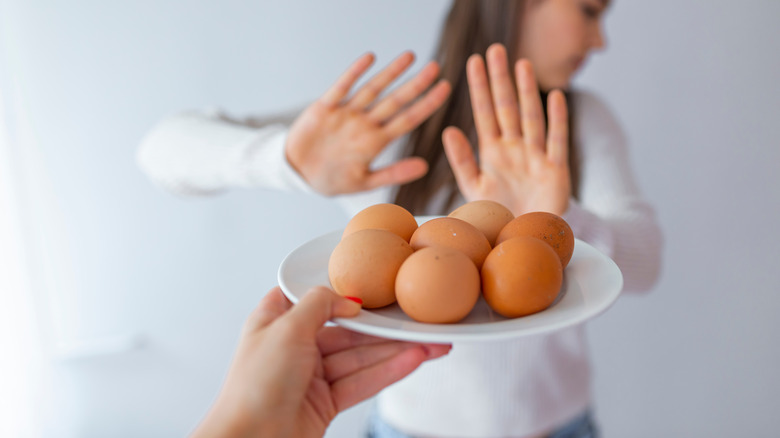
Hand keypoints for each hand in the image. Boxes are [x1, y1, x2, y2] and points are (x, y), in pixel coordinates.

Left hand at [192, 286, 450, 437]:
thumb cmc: (253, 389)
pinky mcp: (325, 403)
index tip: (377, 287)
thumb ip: (318, 304)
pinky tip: (413, 360)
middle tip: (418, 321)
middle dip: (384, 329)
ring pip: (360, 358)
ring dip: (396, 351)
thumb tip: (346, 298)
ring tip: (430, 343)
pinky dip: (388, 371)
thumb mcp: (285, 329)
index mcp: (275, 321)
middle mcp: (293, 347)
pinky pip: (362, 382)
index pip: (314, 298)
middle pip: (347, 331)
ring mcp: (310, 377)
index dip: (344, 292)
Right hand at [286, 51, 450, 195]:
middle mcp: (364, 124)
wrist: (297, 174)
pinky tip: (369, 58)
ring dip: (390, 73)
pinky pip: (341, 88)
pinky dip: (354, 73)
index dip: (427, 104)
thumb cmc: (332, 179)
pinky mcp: (324, 108)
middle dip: (416, 84)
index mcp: (376, 141)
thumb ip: (393, 173)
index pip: (408, 119)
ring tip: (410, 56)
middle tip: (436, 66)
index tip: (445, 89)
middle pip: (395, 101)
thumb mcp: (364, 182)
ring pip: (372, 89)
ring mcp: (346, 114)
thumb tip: (425, 167)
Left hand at [442, 43, 570, 215]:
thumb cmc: (498, 214)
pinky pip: (557, 141)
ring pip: (531, 117)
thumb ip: (461, 160)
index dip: (479, 88)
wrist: (524, 239)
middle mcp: (514, 148)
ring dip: (527, 91)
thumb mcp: (474, 186)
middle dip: (500, 80)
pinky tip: (555, 96)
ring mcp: (535, 156)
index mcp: (492, 152)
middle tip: (495, 49)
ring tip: (521, 64)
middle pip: (507, 107)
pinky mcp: (556, 170)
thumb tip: (448, 129)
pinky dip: (557, 120)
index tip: (473, 61)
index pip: (484, 113)